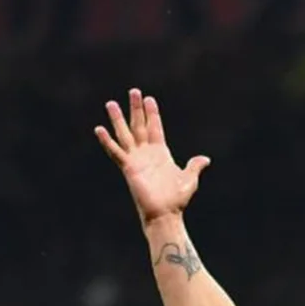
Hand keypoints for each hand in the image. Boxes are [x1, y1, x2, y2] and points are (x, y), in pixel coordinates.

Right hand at [95, 88, 211, 225]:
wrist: (165, 214)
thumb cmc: (176, 200)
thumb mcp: (189, 179)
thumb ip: (194, 166)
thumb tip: (205, 159)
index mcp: (161, 153)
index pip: (155, 128)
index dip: (152, 114)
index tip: (149, 99)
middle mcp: (146, 153)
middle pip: (139, 126)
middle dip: (136, 109)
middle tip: (133, 91)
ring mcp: (136, 159)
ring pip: (125, 134)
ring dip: (118, 119)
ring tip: (111, 103)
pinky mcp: (128, 168)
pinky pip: (116, 152)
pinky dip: (107, 141)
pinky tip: (99, 129)